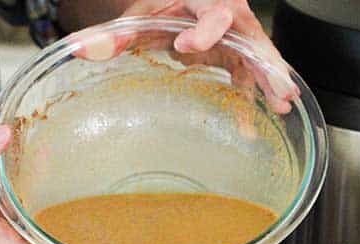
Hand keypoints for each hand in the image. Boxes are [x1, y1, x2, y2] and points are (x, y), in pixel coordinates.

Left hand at [75, 0, 298, 112]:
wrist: (180, 0)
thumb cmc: (166, 2)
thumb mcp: (140, 14)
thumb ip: (111, 34)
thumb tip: (77, 49)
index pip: (214, 12)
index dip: (204, 30)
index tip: (185, 46)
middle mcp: (229, 15)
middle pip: (252, 36)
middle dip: (264, 61)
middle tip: (275, 84)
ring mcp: (236, 37)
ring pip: (259, 56)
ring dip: (271, 80)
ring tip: (282, 103)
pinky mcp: (237, 55)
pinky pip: (251, 75)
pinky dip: (257, 95)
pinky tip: (264, 116)